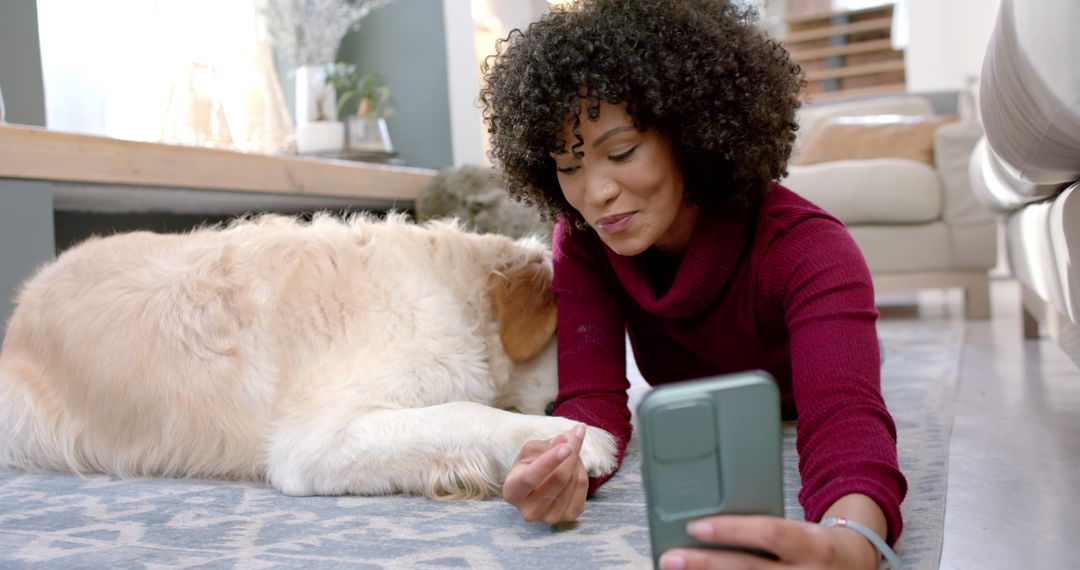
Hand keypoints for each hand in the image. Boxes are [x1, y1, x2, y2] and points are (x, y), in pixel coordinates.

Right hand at [503, 424, 588, 524]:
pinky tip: (575, 465)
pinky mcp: (567, 518)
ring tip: (571, 450)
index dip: (550, 460)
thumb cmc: (528, 468)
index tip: (567, 445)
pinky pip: (582, 489)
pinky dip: (582, 472)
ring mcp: (549, 517)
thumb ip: (544, 446)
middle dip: (571, 452)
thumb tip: (564, 440)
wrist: (534, 490)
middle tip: (577, 432)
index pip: (531, 477)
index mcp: (512, 492)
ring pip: (573, 481)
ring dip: (576, 459)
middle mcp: (529, 510)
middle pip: (559, 478)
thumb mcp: (528, 453)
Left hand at [658, 515, 878, 569]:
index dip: (731, 529)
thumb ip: (762, 530)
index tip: (695, 526)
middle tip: (671, 558)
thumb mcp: (798, 530)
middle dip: (706, 564)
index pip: (769, 533)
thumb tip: (708, 528)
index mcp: (813, 545)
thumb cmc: (815, 546)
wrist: (854, 568)